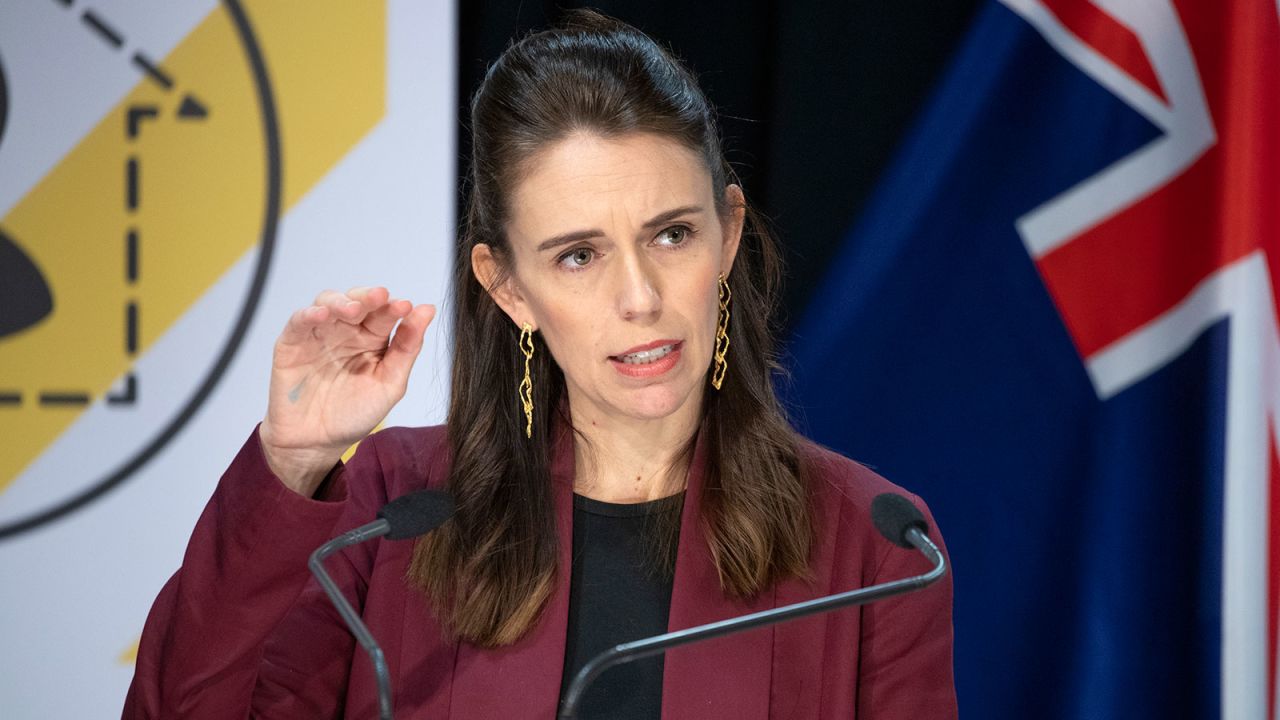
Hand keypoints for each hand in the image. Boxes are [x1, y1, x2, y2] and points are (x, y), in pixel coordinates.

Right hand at [258, 286, 435, 494]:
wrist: (317, 444)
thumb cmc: (354, 414)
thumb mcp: (389, 384)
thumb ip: (408, 347)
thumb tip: (427, 310)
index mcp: (373, 339)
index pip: (384, 314)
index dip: (394, 308)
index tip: (407, 307)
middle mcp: (346, 331)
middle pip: (357, 301)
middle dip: (368, 297)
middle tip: (380, 297)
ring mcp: (319, 335)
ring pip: (328, 303)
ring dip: (341, 301)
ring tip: (354, 309)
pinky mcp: (291, 344)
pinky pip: (298, 322)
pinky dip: (309, 314)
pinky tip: (322, 314)